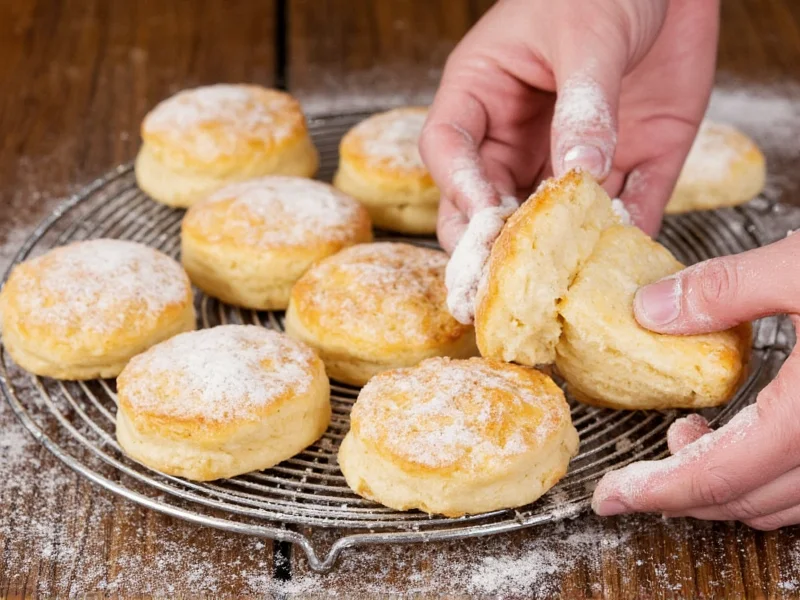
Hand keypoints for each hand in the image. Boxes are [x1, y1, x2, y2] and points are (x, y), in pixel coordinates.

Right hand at [420, 0, 719, 251]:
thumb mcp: (588, 34)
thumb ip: (583, 102)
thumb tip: (579, 171)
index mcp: (485, 92)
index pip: (451, 149)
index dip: (460, 187)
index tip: (484, 219)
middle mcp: (522, 134)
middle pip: (488, 201)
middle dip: (492, 241)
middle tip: (503, 281)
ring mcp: (576, 153)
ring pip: (552, 218)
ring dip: (557, 250)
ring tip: (562, 283)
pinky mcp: (632, 160)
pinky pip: (627, 206)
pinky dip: (628, 234)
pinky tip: (627, 260)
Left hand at [592, 232, 799, 529]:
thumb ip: (726, 289)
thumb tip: (650, 309)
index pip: (717, 477)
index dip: (654, 491)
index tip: (610, 496)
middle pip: (745, 502)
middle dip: (681, 492)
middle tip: (638, 471)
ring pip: (782, 504)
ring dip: (724, 485)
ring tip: (687, 439)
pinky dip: (767, 476)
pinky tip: (748, 435)